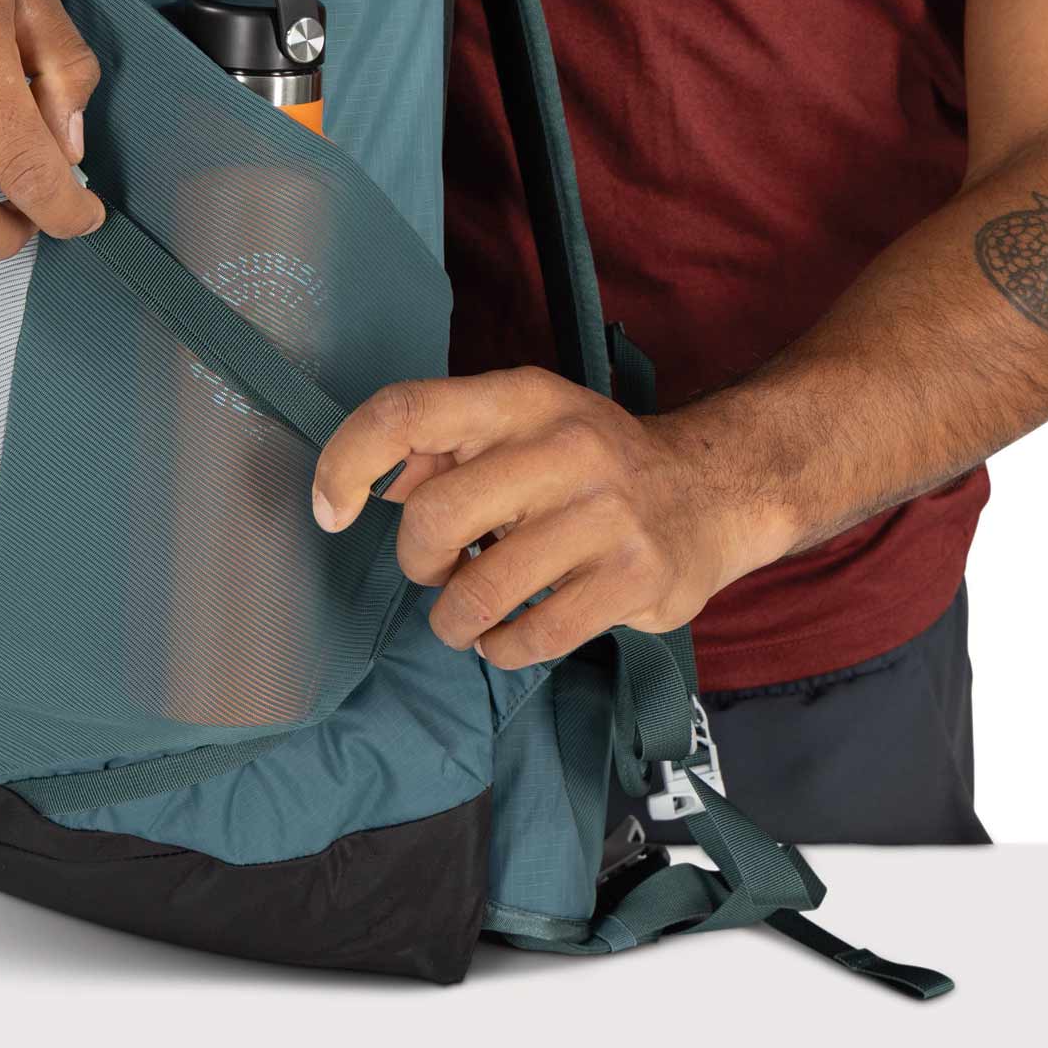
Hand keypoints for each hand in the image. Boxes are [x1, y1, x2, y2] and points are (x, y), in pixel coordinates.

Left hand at [311, 367, 783, 668]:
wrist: (717, 488)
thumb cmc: (593, 463)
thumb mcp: (524, 425)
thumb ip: (443, 446)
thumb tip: (360, 482)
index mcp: (522, 398)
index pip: (406, 411)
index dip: (348, 462)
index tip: (331, 510)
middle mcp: (564, 447)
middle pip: (434, 516)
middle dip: (418, 560)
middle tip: (438, 570)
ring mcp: (605, 516)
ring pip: (479, 591)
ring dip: (455, 620)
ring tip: (467, 616)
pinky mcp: (634, 581)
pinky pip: (532, 637)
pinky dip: (503, 648)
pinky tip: (509, 635)